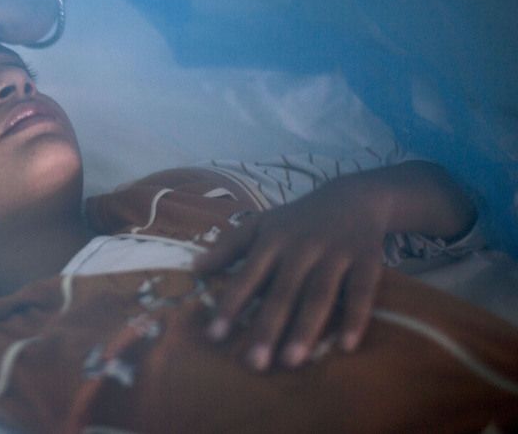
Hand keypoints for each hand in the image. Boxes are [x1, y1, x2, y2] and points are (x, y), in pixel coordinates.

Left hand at [193, 174, 393, 371]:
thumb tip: (194, 268)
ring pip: (319, 295)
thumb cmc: (296, 219)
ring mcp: (335, 254)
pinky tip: (346, 347)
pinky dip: (356, 318)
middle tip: (254, 363)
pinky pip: (361, 292)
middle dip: (267, 328)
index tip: (213, 335)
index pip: (247, 276)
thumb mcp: (260, 224)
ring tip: (291, 361)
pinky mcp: (366, 260)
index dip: (231, 305)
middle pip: (283, 292)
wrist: (352, 197)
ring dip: (305, 329)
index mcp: (272, 240)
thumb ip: (229, 246)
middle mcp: (301, 248)